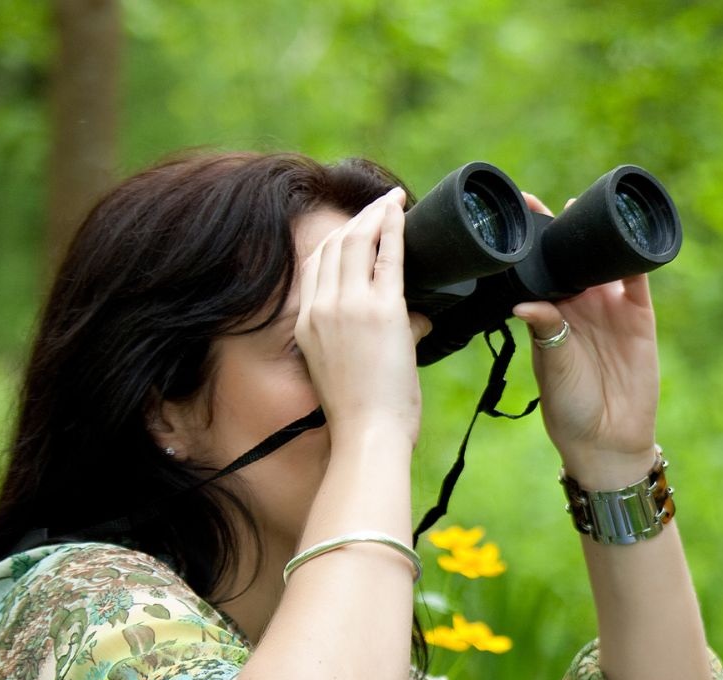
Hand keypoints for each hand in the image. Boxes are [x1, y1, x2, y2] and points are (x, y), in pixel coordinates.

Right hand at [294, 187, 431, 449]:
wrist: (367, 434)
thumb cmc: (364, 413)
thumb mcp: (352, 369)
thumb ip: (380, 337)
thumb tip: (416, 321)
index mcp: (306, 324)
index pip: (315, 266)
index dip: (335, 239)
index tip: (356, 225)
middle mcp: (320, 309)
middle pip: (333, 245)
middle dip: (358, 218)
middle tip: (380, 203)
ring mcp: (348, 307)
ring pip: (356, 241)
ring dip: (375, 215)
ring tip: (391, 201)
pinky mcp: (380, 311)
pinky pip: (386, 256)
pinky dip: (393, 228)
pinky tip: (400, 210)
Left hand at [511, 193, 661, 488]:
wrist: (608, 439)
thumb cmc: (569, 406)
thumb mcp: (551, 365)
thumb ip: (545, 329)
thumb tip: (524, 303)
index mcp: (551, 312)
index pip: (540, 266)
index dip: (533, 239)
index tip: (521, 209)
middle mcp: (580, 306)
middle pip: (573, 256)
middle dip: (565, 228)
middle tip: (555, 201)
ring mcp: (611, 309)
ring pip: (605, 262)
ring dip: (599, 236)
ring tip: (591, 205)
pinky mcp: (640, 317)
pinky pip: (638, 280)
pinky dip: (636, 258)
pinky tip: (630, 235)